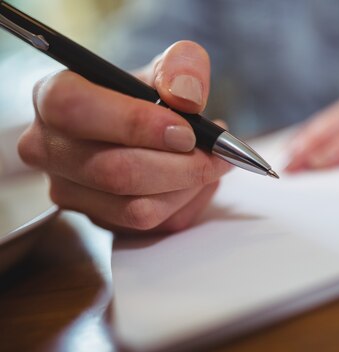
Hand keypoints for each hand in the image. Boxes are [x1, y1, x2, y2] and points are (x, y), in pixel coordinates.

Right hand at [18, 41, 230, 232]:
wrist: (148, 131)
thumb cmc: (151, 97)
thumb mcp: (170, 68)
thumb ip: (182, 67)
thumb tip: (186, 96)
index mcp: (54, 98)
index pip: (75, 110)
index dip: (135, 123)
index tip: (186, 131)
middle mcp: (49, 149)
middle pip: (114, 171)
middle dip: (181, 166)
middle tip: (217, 153)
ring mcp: (70, 192)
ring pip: (137, 208)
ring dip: (189, 188)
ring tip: (211, 163)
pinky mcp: (97, 221)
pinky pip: (152, 225)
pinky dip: (187, 203)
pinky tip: (197, 181)